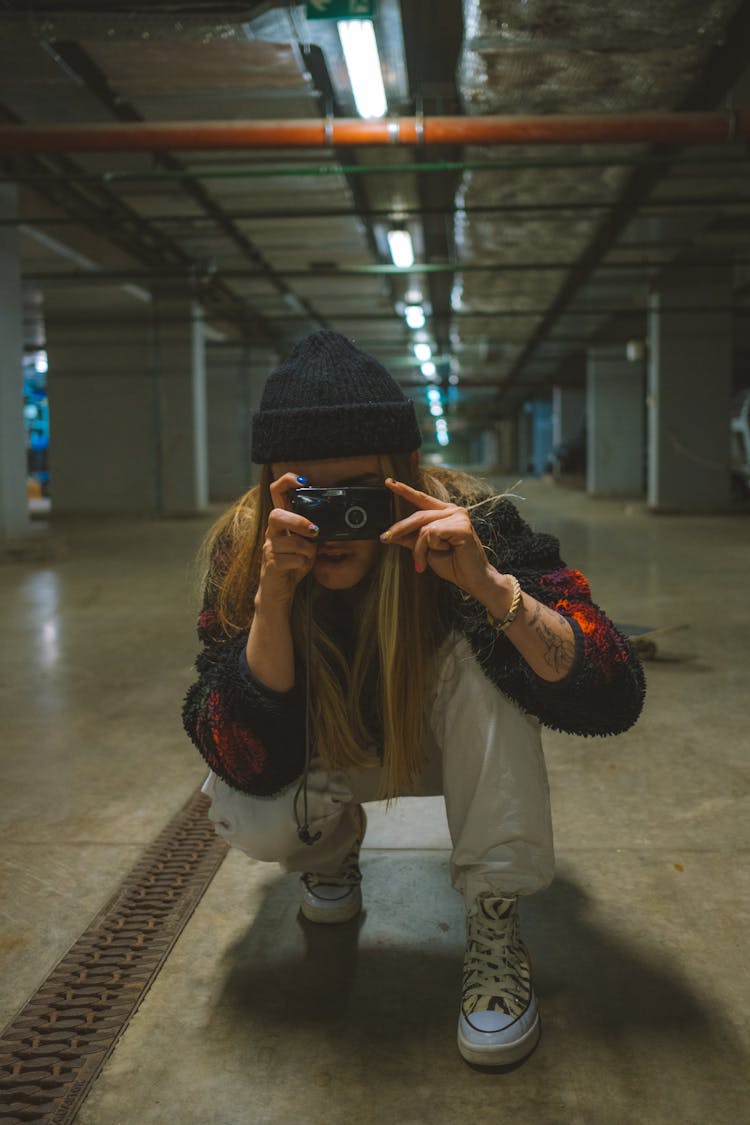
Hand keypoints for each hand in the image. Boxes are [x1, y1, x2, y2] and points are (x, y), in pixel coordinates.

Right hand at [257, 473, 319, 608]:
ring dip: (308, 552)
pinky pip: (295, 560)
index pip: (277, 492)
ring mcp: (269, 548)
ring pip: (293, 543)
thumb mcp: (306, 543)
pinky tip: (300, 568)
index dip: (287, 482)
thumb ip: (312, 530)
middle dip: (298, 521)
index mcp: (281, 522)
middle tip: (314, 530)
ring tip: (307, 558)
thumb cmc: (292, 564)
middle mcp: (271, 532)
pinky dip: (304, 564)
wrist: (278, 590)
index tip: (303, 480)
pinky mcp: (271, 564)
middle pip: (276, 515)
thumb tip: (327, 521)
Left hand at [381, 478, 497, 598]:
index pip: (422, 499)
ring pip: (424, 529)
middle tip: (384, 538)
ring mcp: (459, 517)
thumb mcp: (426, 550)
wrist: (472, 580)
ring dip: (419, 549)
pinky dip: (431, 548)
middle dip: (399, 529)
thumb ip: (412, 538)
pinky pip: (433, 534)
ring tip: (422, 563)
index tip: (388, 482)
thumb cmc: (453, 565)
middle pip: (418, 516)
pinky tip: (445, 552)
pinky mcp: (462, 526)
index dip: (405, 490)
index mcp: (445, 513)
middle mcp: (453, 511)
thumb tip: (392, 533)